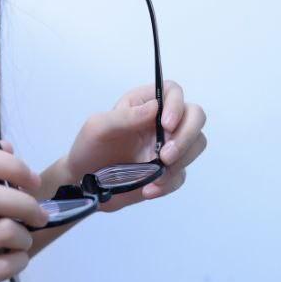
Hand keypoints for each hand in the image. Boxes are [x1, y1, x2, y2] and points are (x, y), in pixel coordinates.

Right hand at [0, 142, 47, 281]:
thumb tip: (9, 147)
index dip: (12, 165)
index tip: (31, 181)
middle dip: (26, 203)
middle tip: (38, 215)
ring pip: (2, 230)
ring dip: (24, 236)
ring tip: (21, 241)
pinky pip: (2, 265)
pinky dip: (19, 261)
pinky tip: (14, 260)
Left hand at [63, 80, 206, 213]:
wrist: (85, 183)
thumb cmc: (89, 148)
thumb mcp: (98, 128)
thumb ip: (125, 116)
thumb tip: (155, 107)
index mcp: (144, 104)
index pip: (173, 92)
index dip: (176, 105)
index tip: (166, 124)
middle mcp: (161, 122)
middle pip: (195, 117)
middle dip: (187, 136)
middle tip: (166, 156)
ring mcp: (167, 147)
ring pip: (196, 145)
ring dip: (181, 161)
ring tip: (157, 176)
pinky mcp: (168, 171)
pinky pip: (181, 175)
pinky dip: (169, 184)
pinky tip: (149, 189)